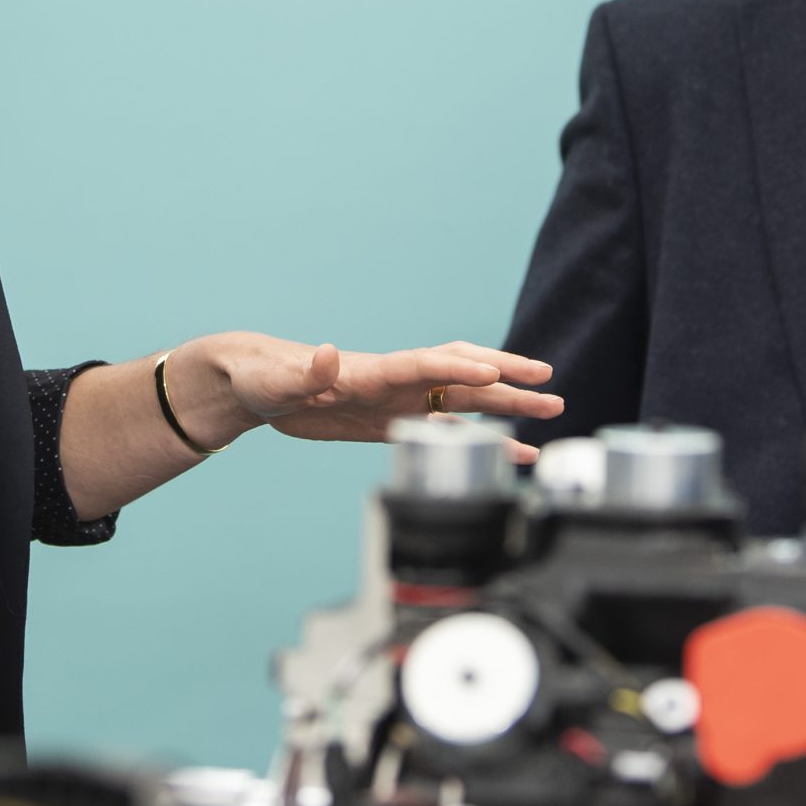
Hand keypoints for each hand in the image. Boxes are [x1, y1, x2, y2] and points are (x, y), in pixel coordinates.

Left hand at [182, 334, 563, 458]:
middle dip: (506, 379)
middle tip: (550, 386)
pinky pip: (447, 428)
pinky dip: (481, 436)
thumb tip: (325, 353)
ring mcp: (399, 400)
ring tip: (551, 411)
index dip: (458, 367)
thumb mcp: (276, 380)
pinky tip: (511, 452)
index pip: (424, 365)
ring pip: (465, 398)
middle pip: (461, 374)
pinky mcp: (393, 421)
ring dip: (507, 404)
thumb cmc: (261, 377)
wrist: (254, 385)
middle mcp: (394, 380)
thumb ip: (304, 372)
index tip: (495, 371)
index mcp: (369, 370)